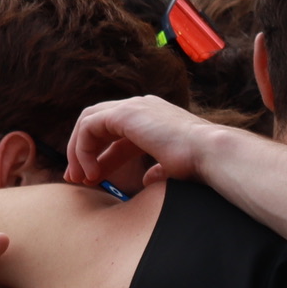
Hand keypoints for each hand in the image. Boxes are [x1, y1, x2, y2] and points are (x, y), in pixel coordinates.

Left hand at [65, 95, 219, 186]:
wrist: (210, 154)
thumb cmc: (199, 165)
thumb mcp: (172, 168)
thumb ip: (157, 170)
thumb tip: (147, 179)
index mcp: (153, 119)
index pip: (117, 136)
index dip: (101, 158)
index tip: (91, 180)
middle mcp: (142, 108)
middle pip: (99, 126)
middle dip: (83, 152)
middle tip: (76, 178)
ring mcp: (133, 107)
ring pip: (88, 122)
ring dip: (79, 150)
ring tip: (79, 177)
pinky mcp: (124, 113)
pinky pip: (88, 126)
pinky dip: (83, 149)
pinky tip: (91, 171)